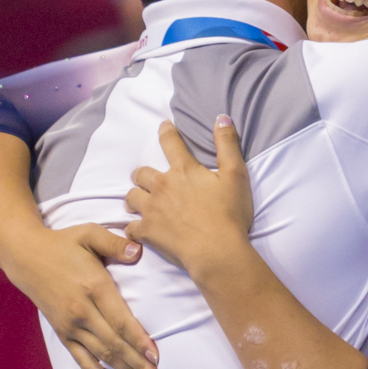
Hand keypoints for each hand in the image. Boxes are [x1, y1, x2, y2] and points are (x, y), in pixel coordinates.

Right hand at [4, 223, 158, 368]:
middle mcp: (81, 311)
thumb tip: (138, 251)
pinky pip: (83, 361)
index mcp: (93, 287)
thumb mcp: (89, 233)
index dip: (138, 340)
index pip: (120, 320)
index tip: (155, 356)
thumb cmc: (62, 244)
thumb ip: (115, 243)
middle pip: (114, 344)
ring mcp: (71, 326)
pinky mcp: (63, 334)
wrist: (25, 256)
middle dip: (138, 365)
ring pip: (102, 356)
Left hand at [126, 116, 253, 280]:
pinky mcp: (147, 232)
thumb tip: (221, 117)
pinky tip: (138, 230)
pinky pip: (131, 227)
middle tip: (149, 180)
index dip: (166, 132)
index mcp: (183, 170)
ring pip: (131, 197)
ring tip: (140, 204)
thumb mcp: (236, 176)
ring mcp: (151, 209)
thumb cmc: (229, 214)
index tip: (163, 127)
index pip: (170, 142)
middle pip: (141, 173)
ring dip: (135, 198)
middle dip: (144, 175)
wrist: (217, 251)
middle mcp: (162, 185)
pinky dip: (133, 228)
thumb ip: (227, 145)